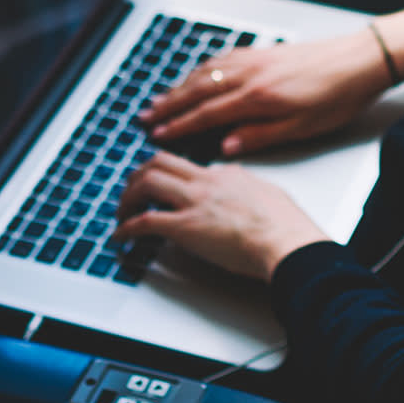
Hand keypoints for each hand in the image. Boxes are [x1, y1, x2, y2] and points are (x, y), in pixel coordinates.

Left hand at [113, 151, 327, 281]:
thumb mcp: (266, 192)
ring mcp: (194, 202)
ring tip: (122, 213)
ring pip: (147, 182)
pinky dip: (126, 228)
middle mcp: (206, 181)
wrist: (284, 240)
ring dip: (127, 198)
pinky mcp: (185, 227)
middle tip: (131, 191)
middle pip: (160, 162)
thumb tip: (241, 186)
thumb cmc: (284, 223)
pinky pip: (145, 221)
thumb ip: (247, 186)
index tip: (161, 185)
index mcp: (226, 174)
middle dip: (139, 175)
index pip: (187, 165)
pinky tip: (119, 237)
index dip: (168, 174)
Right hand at [138, 12, 403, 156]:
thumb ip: (260, 136)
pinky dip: (203, 66)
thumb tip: (225, 147)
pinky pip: (223, 57)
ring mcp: (257, 58)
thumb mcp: (302, 128)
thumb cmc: (338, 96)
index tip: (158, 135)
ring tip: (161, 97)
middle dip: (169, 105)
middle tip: (145, 116)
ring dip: (181, 85)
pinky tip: (199, 71)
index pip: (207, 114)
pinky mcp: (266, 51)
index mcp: (258, 97)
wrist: (360, 59)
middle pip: (199, 90)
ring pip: (207, 71)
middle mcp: (251, 74)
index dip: (179, 126)